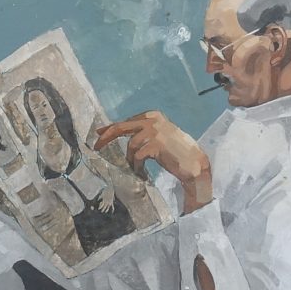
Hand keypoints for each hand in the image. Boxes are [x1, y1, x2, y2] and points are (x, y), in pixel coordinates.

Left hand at [93, 111, 213, 210]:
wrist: (194, 163)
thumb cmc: (176, 151)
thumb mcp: (158, 135)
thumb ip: (141, 132)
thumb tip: (116, 132)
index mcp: (152, 115)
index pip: (126, 121)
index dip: (111, 128)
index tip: (99, 134)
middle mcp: (152, 120)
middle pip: (121, 128)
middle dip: (106, 137)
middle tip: (95, 147)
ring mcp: (154, 131)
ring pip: (130, 147)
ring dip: (132, 161)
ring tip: (138, 169)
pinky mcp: (155, 145)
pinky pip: (137, 158)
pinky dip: (137, 167)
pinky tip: (142, 173)